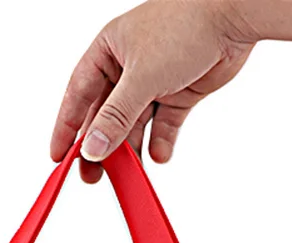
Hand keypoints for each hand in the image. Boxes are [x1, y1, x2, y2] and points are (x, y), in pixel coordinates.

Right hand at [50, 0, 254, 181]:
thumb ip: (115, 117)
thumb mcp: (141, 76)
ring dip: (130, 149)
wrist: (233, 14)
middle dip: (100, 147)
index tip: (58, 157)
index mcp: (108, 51)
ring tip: (127, 175)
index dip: (67, 127)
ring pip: (134, 124)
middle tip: (91, 177)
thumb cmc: (183, 26)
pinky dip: (161, 141)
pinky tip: (159, 157)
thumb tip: (92, 149)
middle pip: (105, 115)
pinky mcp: (180, 92)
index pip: (78, 94)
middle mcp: (128, 66)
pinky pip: (163, 124)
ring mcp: (155, 80)